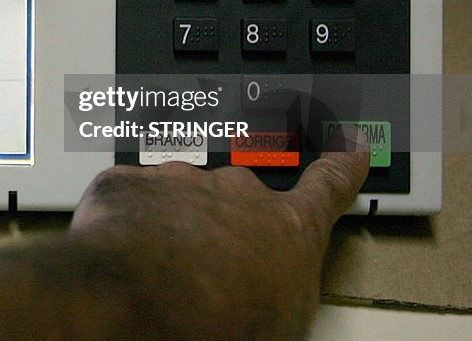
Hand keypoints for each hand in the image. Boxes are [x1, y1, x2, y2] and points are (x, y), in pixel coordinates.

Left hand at [69, 126, 369, 339]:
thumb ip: (285, 287)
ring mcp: (181, 181)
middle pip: (236, 199)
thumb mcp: (284, 320)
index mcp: (288, 228)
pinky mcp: (130, 183)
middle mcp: (237, 192)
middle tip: (200, 272)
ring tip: (156, 273)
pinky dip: (123, 225)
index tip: (349, 148)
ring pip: (178, 198)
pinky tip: (122, 256)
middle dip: (220, 228)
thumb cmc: (219, 322)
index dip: (340, 167)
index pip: (326, 189)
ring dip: (169, 228)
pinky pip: (129, 200)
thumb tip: (274, 295)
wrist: (141, 303)